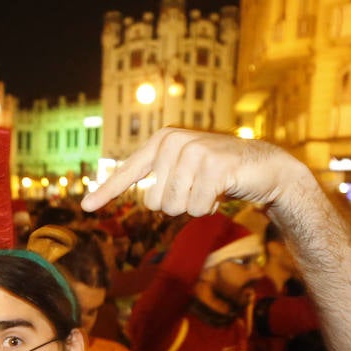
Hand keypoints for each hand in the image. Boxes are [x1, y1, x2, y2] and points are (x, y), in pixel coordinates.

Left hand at [82, 128, 309, 216]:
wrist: (265, 167)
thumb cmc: (221, 173)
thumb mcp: (188, 172)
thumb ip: (164, 180)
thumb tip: (146, 199)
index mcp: (162, 142)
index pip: (129, 172)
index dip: (107, 191)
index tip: (86, 206)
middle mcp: (173, 142)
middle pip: (155, 202)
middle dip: (178, 204)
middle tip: (199, 188)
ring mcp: (194, 151)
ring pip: (175, 207)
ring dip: (195, 206)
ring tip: (212, 187)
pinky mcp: (214, 165)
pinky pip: (197, 207)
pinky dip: (211, 206)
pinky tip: (224, 189)